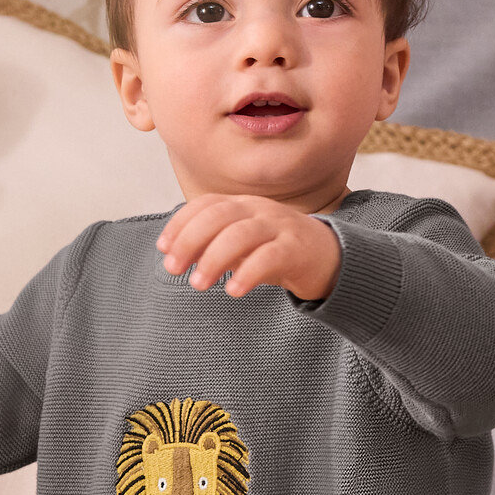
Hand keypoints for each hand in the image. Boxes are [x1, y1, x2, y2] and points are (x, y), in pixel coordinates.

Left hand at [158, 194, 343, 300]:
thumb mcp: (243, 244)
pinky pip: (270, 257)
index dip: (181, 223)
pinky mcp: (297, 249)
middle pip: (219, 215)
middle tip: (173, 269)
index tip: (163, 248)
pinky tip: (234, 290)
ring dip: (214, 258)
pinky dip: (248, 272)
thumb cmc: (278, 251)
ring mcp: (280, 227)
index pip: (206, 203)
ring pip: (241, 234)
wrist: (331, 258)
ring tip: (198, 284)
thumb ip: (213, 245)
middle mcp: (260, 210)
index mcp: (244, 205)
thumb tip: (175, 256)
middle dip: (190, 240)